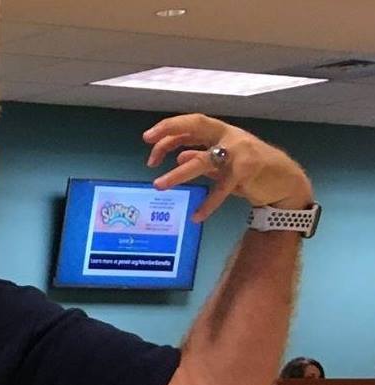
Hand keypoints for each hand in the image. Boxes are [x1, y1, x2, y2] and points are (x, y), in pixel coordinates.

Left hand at [144, 114, 312, 222]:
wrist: (282, 181)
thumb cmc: (250, 170)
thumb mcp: (222, 163)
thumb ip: (202, 157)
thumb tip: (178, 156)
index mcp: (221, 132)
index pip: (192, 123)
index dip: (169, 128)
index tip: (147, 138)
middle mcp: (229, 137)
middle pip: (197, 126)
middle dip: (170, 133)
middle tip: (149, 149)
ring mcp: (239, 152)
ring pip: (202, 160)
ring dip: (178, 174)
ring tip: (158, 185)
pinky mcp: (247, 171)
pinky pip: (221, 188)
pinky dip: (208, 203)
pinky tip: (197, 216)